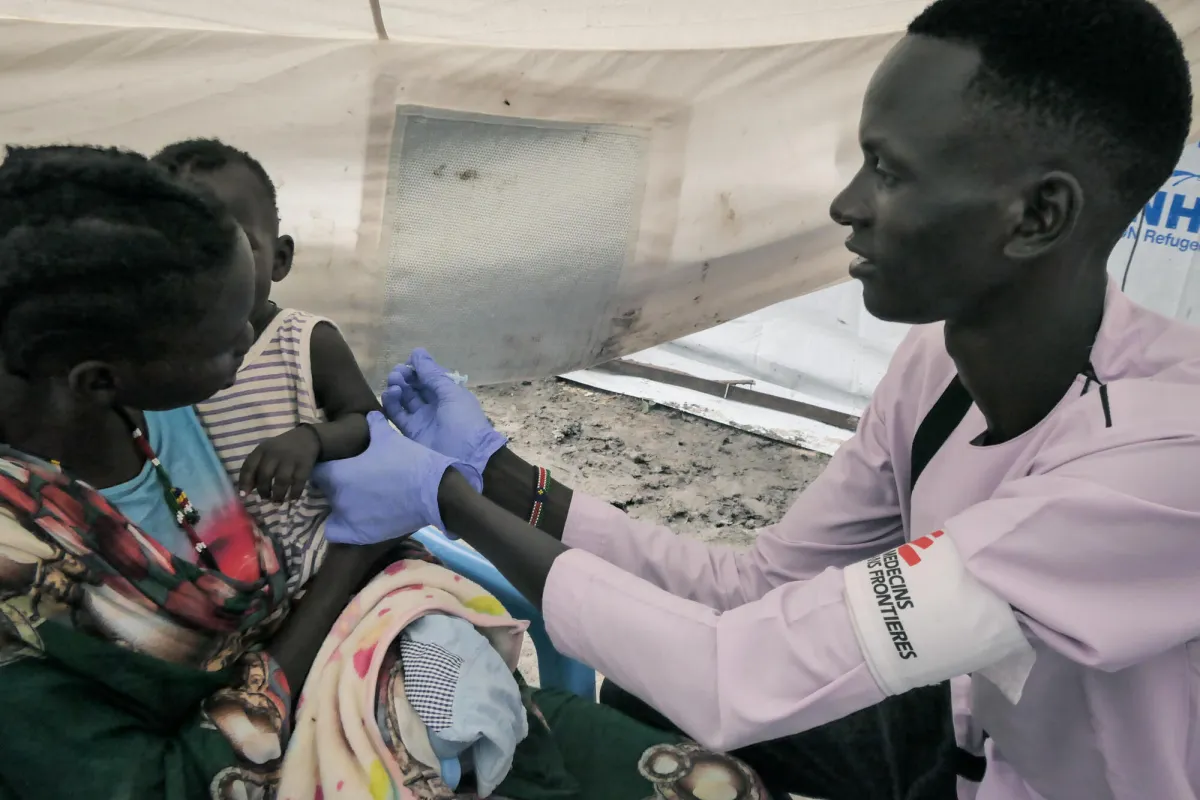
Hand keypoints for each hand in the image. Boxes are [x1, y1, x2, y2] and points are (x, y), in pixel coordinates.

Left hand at [238, 426, 320, 502]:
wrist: (306, 437)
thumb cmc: (281, 449)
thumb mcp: (266, 453)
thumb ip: (255, 469)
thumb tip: (246, 492)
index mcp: (262, 450)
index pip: (249, 466)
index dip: (244, 483)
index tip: (243, 496)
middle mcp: (274, 453)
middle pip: (265, 475)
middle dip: (264, 491)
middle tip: (266, 498)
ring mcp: (290, 459)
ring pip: (281, 480)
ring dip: (278, 495)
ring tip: (277, 502)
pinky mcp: (305, 464)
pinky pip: (299, 482)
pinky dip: (295, 493)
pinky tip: (292, 499)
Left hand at [311, 411, 465, 544]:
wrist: (433, 492)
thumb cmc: (408, 461)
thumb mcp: (389, 438)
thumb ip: (374, 426)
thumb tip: (371, 415)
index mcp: (339, 473)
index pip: (318, 470)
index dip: (327, 466)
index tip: (340, 465)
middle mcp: (338, 497)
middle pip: (326, 491)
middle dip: (337, 485)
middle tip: (357, 480)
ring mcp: (348, 518)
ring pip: (332, 511)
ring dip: (342, 505)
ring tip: (362, 499)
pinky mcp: (359, 534)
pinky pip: (339, 532)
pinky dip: (344, 528)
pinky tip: (358, 520)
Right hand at [381, 348, 506, 490]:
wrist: (467, 457)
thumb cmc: (464, 420)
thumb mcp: (451, 393)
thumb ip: (432, 373)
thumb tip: (417, 351)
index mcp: (448, 393)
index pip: (428, 376)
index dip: (418, 368)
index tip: (408, 362)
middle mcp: (434, 404)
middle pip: (414, 386)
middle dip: (405, 376)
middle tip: (398, 373)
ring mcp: (422, 418)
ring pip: (404, 398)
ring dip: (397, 387)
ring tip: (394, 383)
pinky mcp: (410, 432)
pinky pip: (397, 414)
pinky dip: (391, 403)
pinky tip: (390, 394)